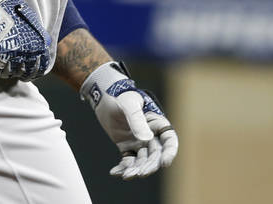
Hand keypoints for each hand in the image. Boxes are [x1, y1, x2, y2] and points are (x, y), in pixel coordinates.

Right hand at [0, 0, 50, 79]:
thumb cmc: (14, 8)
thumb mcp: (34, 22)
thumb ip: (40, 36)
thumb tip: (45, 45)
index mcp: (38, 44)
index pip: (41, 68)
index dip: (34, 72)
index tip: (28, 72)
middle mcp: (27, 52)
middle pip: (25, 73)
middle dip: (18, 72)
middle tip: (11, 70)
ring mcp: (11, 55)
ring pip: (8, 74)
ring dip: (3, 71)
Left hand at [79, 61, 178, 179]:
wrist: (103, 96)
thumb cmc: (120, 96)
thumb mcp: (129, 104)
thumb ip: (137, 120)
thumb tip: (146, 139)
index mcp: (156, 122)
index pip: (169, 140)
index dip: (170, 152)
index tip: (165, 163)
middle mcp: (150, 134)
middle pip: (155, 155)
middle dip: (149, 166)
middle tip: (140, 173)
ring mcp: (139, 142)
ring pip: (142, 160)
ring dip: (136, 169)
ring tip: (126, 175)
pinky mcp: (127, 146)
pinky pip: (128, 160)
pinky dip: (123, 167)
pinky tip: (115, 172)